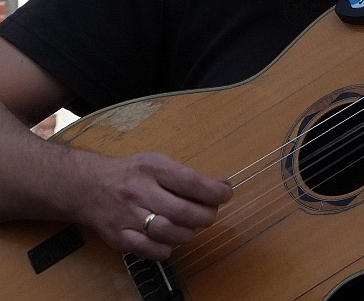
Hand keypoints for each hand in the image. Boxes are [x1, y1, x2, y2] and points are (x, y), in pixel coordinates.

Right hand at [67, 150, 232, 260]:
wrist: (86, 186)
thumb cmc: (131, 173)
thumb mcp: (157, 163)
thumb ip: (187, 176)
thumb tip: (222, 186)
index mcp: (152, 168)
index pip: (190, 182)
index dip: (213, 192)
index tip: (225, 194)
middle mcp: (138, 192)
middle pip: (182, 211)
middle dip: (205, 216)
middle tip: (209, 214)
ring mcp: (126, 216)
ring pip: (168, 233)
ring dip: (188, 233)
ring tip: (190, 226)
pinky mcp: (118, 237)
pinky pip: (150, 251)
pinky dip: (167, 249)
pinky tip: (169, 241)